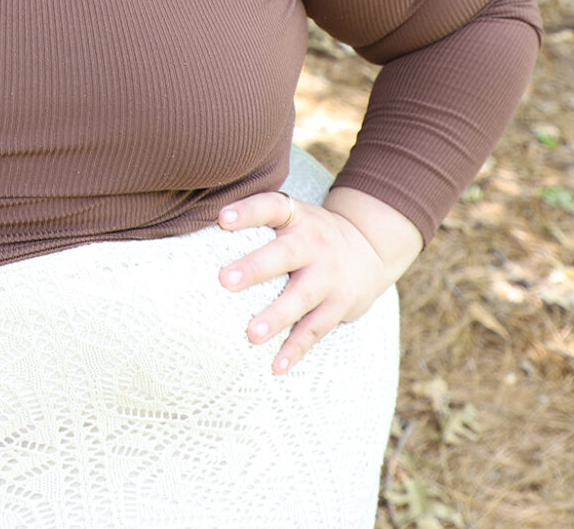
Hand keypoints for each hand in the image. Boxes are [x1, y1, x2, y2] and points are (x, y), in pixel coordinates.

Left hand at [215, 186, 420, 373]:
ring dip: (276, 317)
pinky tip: (277, 366)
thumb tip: (201, 221)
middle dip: (255, 268)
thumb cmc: (311, 234)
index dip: (247, 212)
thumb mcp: (294, 216)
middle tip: (226, 281)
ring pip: (301, 298)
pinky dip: (297, 349)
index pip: (271, 207)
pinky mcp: (338, 305)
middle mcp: (314, 245)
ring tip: (250, 335)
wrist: (371, 248)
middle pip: (284, 255)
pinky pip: (315, 329)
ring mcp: (328, 277)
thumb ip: (259, 217)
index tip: (222, 218)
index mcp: (297, 218)